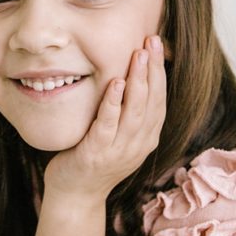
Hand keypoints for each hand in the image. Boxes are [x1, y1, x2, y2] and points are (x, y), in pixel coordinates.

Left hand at [43, 34, 166, 200]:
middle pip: (152, 101)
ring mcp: (120, 150)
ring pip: (135, 111)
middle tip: (151, 41)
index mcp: (147, 138)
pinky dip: (113, 103)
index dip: (160, 71)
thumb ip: (129, 112)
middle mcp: (138, 144)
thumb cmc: (94, 159)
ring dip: (138, 81)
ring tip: (138, 55)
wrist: (75, 194)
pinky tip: (115, 83)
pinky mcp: (97, 153)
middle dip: (153, 69)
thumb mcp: (119, 135)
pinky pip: (108, 124)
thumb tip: (133, 76)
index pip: (160, 100)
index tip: (157, 45)